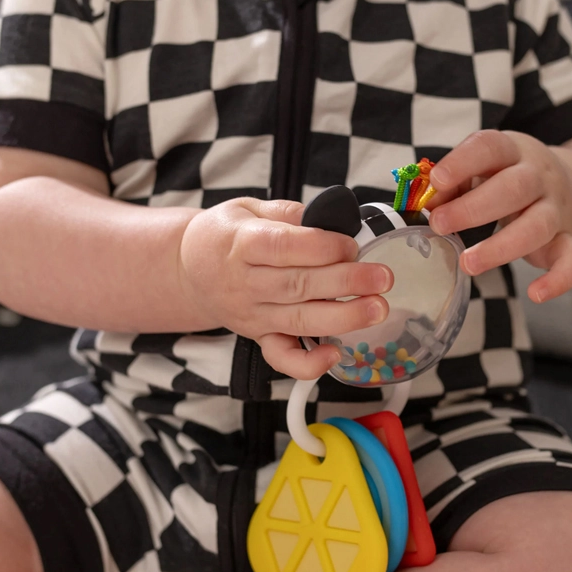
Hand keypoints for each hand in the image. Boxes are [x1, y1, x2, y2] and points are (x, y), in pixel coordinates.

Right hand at [177, 197, 392, 379]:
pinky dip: (308, 363)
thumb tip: (330, 218)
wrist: (189, 269)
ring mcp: (252, 314)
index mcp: (241, 243)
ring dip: (344, 317)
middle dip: (346, 282)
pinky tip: (336, 353)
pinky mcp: (258, 336)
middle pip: (299, 285)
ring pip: (300, 320)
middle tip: (382, 277)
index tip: (352, 244)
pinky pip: (282, 358)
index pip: (285, 247)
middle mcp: (245, 283)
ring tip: (377, 308)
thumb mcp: (247, 208)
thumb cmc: (225, 235)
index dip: (323, 247)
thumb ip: (288, 213)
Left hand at [426, 130, 571, 302]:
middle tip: (439, 224)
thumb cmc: (505, 178)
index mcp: (511, 151)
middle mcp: (539, 176)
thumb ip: (452, 183)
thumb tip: (428, 200)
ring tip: (467, 264)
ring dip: (501, 247)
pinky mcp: (569, 239)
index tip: (437, 180)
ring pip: (538, 226)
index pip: (489, 147)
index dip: (463, 162)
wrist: (569, 186)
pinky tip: (536, 294)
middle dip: (473, 208)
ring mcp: (556, 208)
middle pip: (514, 188)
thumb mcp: (481, 170)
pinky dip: (559, 279)